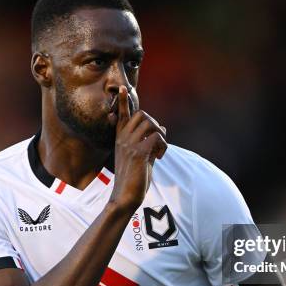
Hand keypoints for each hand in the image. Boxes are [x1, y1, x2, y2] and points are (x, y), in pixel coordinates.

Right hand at [109, 86, 166, 212]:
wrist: (126, 196)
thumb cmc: (134, 179)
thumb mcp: (142, 157)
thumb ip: (151, 142)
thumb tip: (164, 129)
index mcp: (121, 139)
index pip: (122, 115)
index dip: (124, 102)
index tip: (123, 88)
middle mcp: (123, 139)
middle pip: (143, 115)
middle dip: (155, 124)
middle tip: (158, 141)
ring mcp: (130, 145)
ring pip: (150, 124)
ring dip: (161, 135)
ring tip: (159, 150)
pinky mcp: (139, 153)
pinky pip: (157, 137)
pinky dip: (163, 146)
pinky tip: (160, 157)